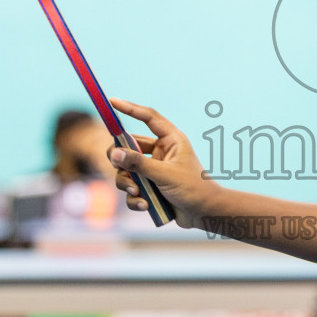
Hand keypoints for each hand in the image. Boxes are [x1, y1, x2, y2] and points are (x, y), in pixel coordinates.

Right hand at [107, 98, 219, 228]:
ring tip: (137, 192)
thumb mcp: (165, 175)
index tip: (112, 101)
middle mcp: (161, 152)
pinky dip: (135, 198)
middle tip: (116, 164)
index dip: (130, 108)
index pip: (148, 118)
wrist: (204, 215)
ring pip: (126, 171)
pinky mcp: (150, 188)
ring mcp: (154, 170)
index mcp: (171, 141)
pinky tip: (144, 205)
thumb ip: (138, 164)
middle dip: (120, 159)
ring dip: (127, 183)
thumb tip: (113, 153)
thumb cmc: (193, 189)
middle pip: (129, 146)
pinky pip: (132, 189)